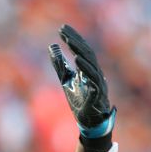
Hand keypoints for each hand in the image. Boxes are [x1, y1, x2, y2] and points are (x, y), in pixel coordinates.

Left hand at [48, 24, 115, 141]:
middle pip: (87, 53)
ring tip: (69, 42)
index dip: (73, 38)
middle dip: (75, 41)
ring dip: (80, 52)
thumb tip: (52, 46)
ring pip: (91, 64)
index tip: (62, 28)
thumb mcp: (66, 80)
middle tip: (63, 30)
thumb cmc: (80, 101)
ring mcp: (98, 84)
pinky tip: (77, 61)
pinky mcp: (97, 95)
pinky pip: (93, 79)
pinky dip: (86, 69)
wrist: (89, 123)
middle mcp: (96, 74)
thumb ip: (60, 65)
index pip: (82, 50)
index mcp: (89, 69)